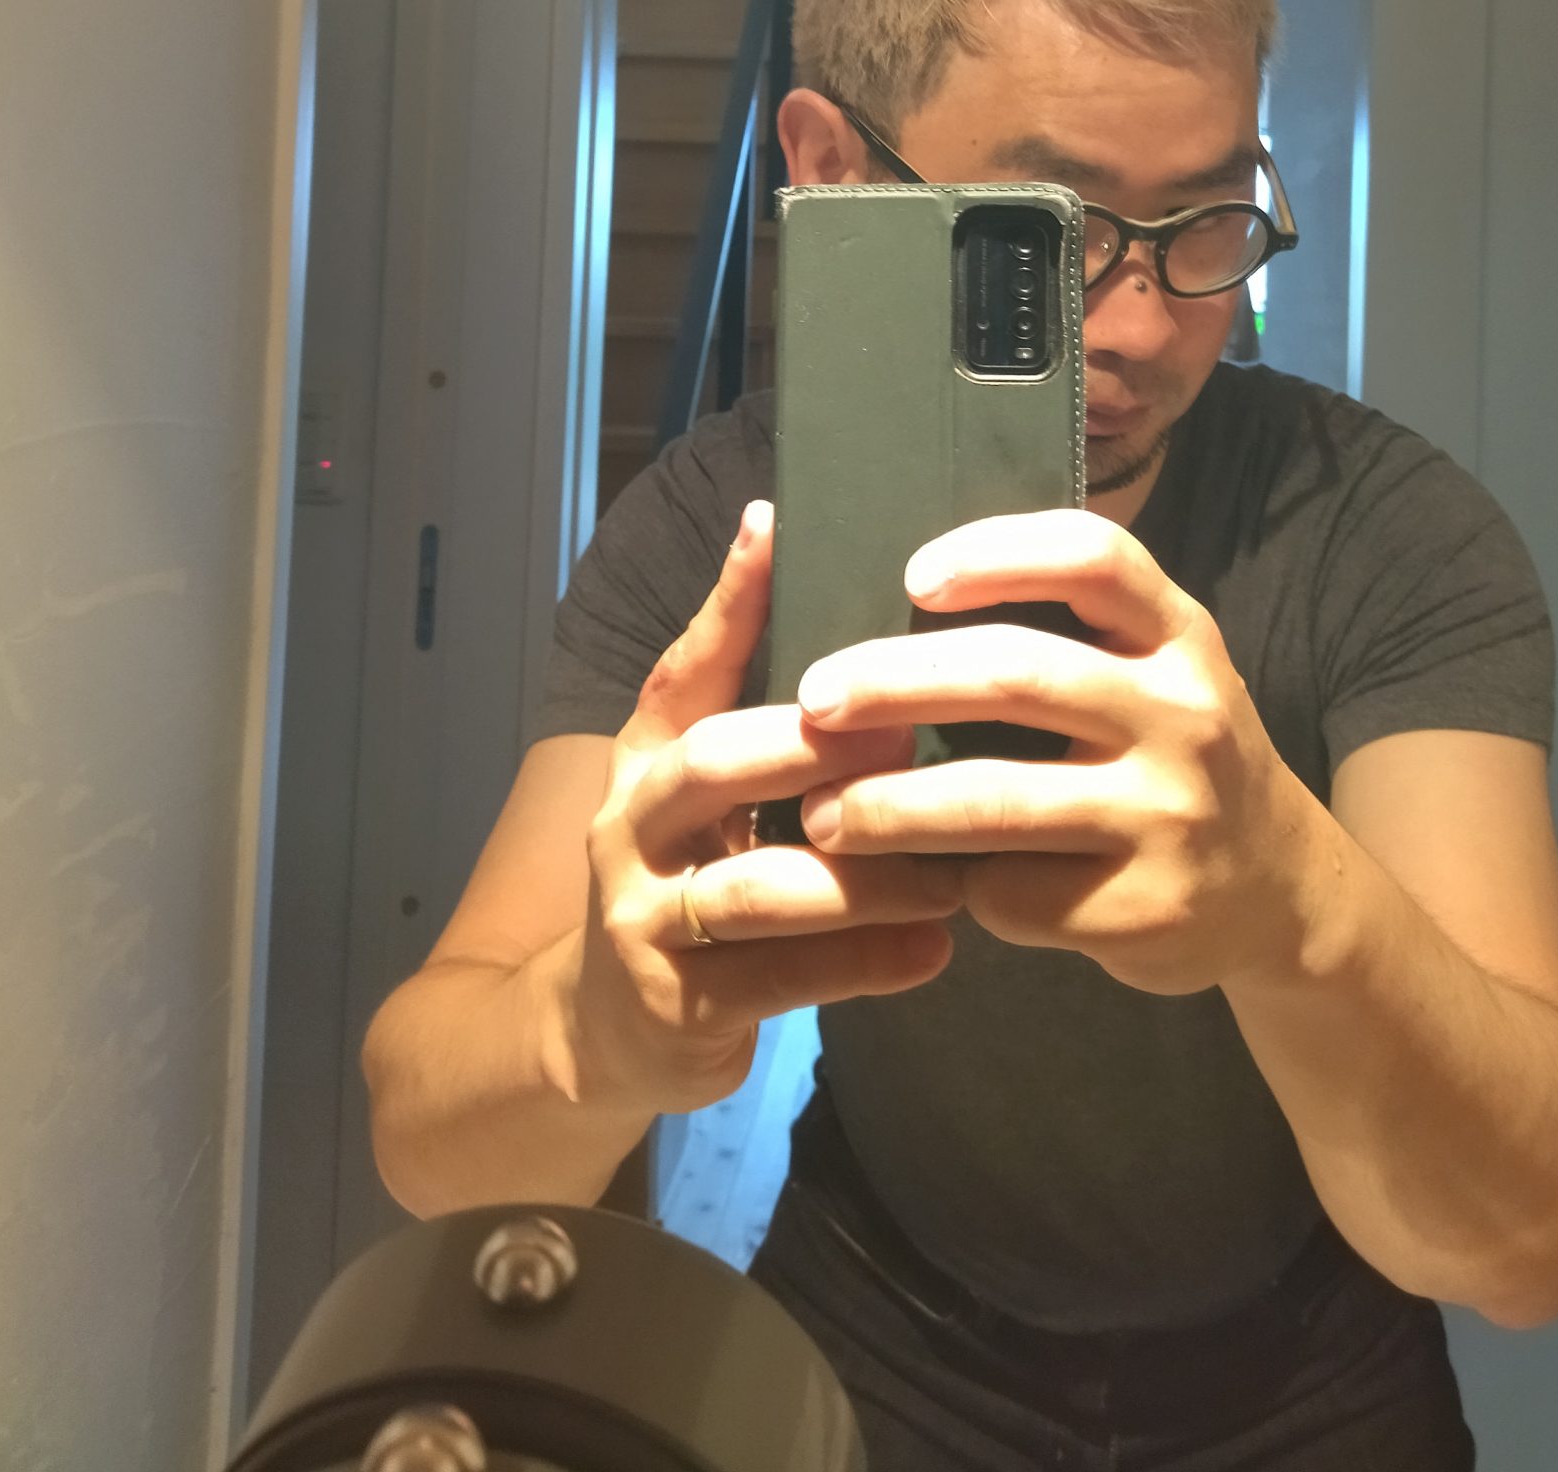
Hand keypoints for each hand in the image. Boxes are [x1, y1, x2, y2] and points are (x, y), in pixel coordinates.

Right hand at [574, 502, 959, 1115]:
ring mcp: (644, 919)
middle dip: (809, 745)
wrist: (608, 1032)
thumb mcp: (706, 797)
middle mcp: (630, 825)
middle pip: (708, 761)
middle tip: (907, 735)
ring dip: (862, 877)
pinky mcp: (675, 1008)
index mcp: (645, 759)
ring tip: (949, 872)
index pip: (682, 667)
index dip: (728, 599)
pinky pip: (781, 981)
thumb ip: (762, 717)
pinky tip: (936, 950)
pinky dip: (865, 965)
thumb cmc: (694, 880)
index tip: (777, 524)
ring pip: (754, 886)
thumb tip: (829, 587)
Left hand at [791, 510, 1342, 997]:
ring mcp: (1170, 814)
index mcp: (1179, 634)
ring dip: (890, 806)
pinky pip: (1018, 890)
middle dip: (897, 683)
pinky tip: (915, 882)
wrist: (1280, 891)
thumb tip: (901, 606)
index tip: (911, 576)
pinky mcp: (1146, 906)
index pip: (1091, 558)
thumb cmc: (1173, 756)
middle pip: (1019, 673)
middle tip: (816, 698)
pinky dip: (955, 885)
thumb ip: (1070, 636)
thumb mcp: (1155, 673)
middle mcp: (1184, 712)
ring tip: (820, 813)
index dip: (996, 553)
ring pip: (998, 799)